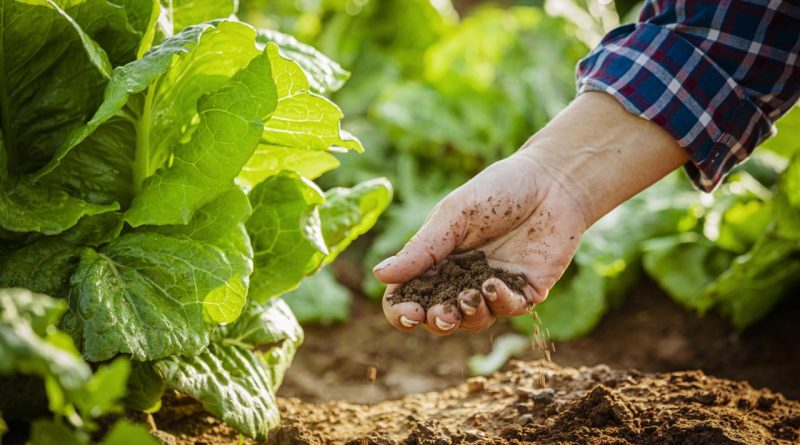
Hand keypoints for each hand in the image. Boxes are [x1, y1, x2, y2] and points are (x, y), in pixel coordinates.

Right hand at [373, 151, 587, 334]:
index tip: (408, 314)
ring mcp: (494, 289)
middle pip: (438, 317)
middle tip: (439, 314)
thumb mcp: (453, 215)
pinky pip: (509, 311)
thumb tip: (379, 274)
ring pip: (473, 321)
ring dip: (467, 316)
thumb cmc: (498, 190)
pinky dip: (499, 304)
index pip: (409, 296)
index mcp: (436, 260)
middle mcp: (462, 279)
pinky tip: (494, 286)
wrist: (553, 181)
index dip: (402, 312)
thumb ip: (422, 248)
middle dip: (435, 321)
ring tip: (469, 297)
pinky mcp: (526, 291)